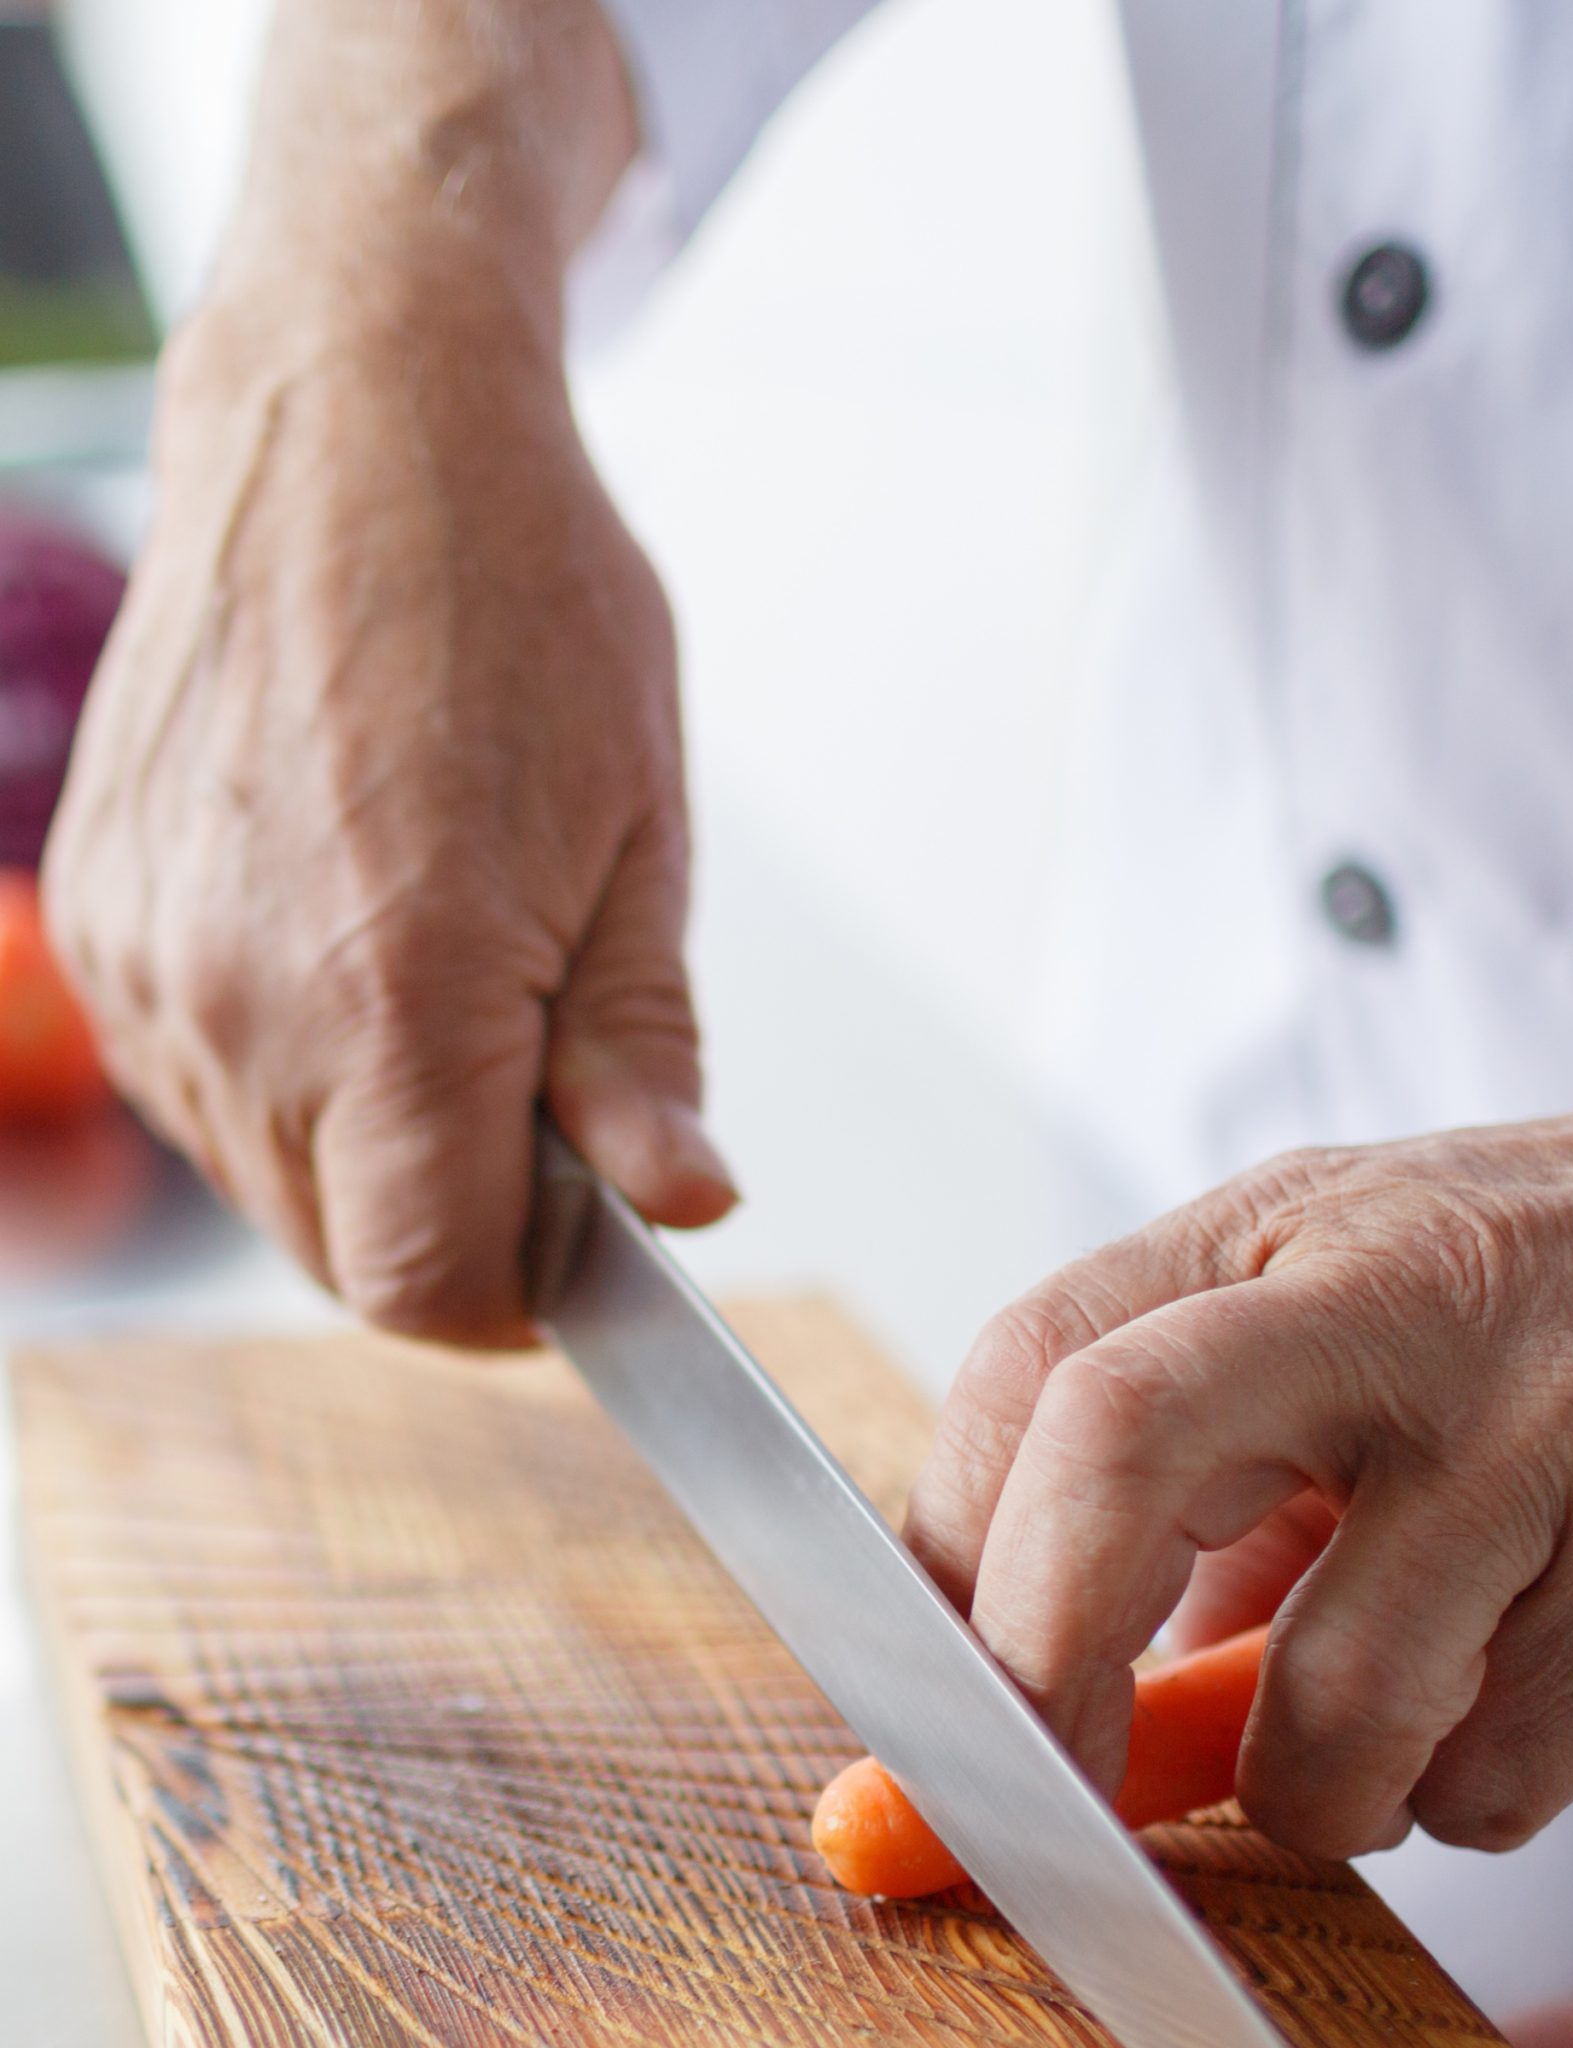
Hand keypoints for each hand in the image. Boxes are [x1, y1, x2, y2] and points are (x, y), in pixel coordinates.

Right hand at [43, 0, 732, 1345]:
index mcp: (394, 993)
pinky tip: (342, 947)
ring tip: (438, 985)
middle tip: (530, 1090)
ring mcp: (141, 960)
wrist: (355, 426)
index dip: (517, 1297)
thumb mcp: (638, 844)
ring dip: (363, 1149)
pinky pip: (195, 1085)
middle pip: (341, 1255)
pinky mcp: (95, 915)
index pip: (428, 1285)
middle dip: (450, 1220)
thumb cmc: (521, 609)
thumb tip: (677, 1210)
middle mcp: (236, 999)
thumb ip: (640, 1059)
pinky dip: (280, 1072)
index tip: (573, 1243)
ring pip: (263, 1182)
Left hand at [905, 1073, 1572, 1857]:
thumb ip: (1174, 1478)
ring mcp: (1538, 1446)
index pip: (1037, 1368)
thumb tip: (1042, 1710)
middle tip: (1050, 1792)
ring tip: (1349, 1738)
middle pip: (1119, 1461)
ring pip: (1333, 1710)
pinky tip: (1495, 1692)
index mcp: (1269, 1239)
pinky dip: (1454, 1792)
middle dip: (1045, 1672)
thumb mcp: (1321, 1307)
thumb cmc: (1508, 1291)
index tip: (936, 1693)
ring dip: (1304, 1790)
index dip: (949, 1553)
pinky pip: (1490, 1786)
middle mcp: (1392, 1315)